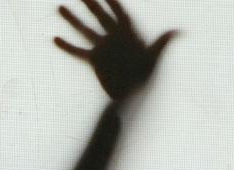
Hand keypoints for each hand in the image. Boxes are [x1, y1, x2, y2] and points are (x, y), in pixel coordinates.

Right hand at [54, 0, 175, 99]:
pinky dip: (67, 46)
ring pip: (85, 30)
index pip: (120, 14)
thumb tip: (179, 31)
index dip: (113, 3)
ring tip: (60, 7)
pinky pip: (78, 51)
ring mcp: (103, 48)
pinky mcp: (94, 61)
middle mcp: (114, 38)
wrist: (130, 97)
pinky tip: (55, 38)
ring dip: (72, 20)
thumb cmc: (145, 78)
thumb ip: (161, 43)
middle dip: (90, 4)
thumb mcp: (153, 59)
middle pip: (100, 17)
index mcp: (129, 34)